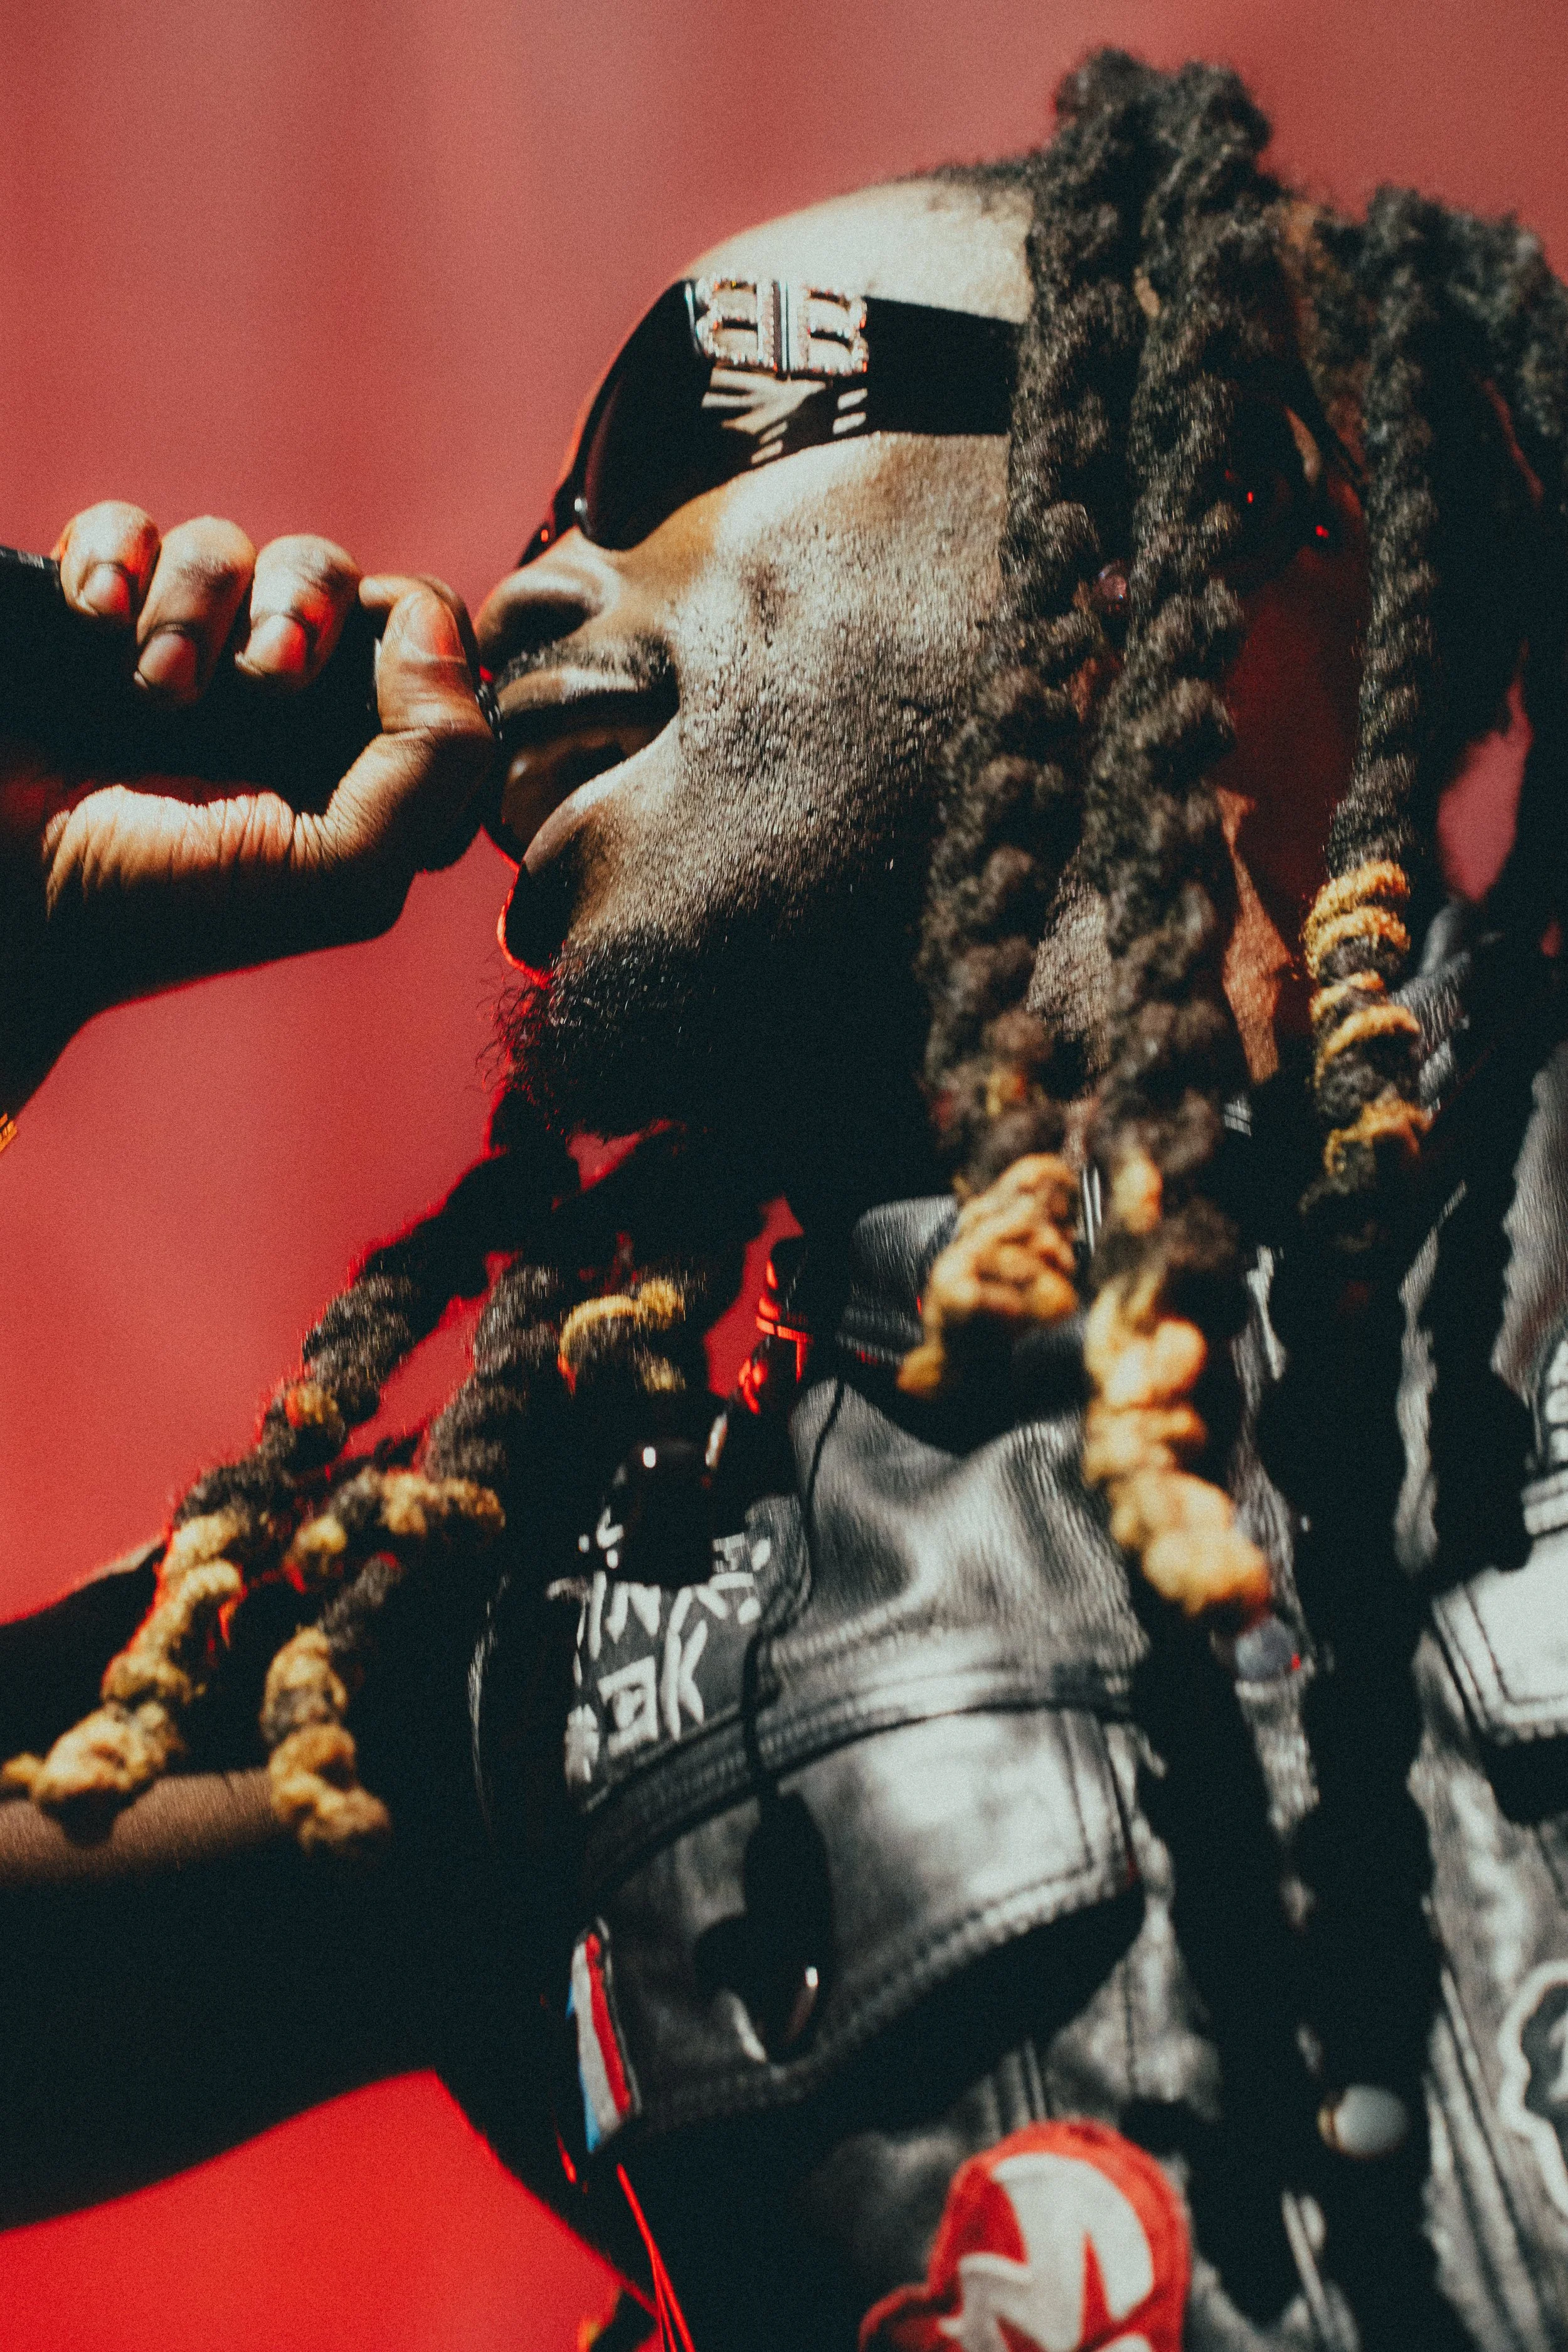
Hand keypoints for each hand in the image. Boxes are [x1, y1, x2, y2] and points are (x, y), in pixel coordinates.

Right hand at [0, 502, 495, 1112]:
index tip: (375, 689)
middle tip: (265, 681)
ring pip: (229, 549)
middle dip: (305, 608)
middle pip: (334, 581)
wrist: (0, 902)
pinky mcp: (86, 615)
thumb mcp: (341, 876)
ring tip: (154, 693)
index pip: (433, 655)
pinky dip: (112, 560)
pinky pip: (126, 529)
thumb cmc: (169, 908)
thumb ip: (434, 763)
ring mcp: (172, 653)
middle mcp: (265, 705)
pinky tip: (93, 625)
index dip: (420, 652)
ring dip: (196, 605)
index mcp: (342, 766)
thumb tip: (434, 623)